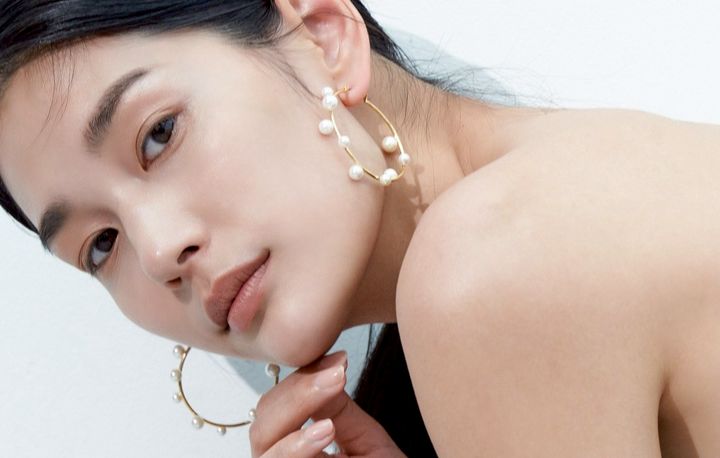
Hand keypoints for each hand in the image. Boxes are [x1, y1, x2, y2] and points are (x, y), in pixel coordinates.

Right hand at [248, 350, 406, 456]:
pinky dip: (296, 452)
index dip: (299, 381)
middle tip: (335, 377)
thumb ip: (338, 409)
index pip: (275, 409)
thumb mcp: (364, 441)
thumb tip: (327, 364)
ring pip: (264, 454)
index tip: (339, 360)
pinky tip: (323, 438)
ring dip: (293, 432)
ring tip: (328, 420)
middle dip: (295, 397)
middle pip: (261, 428)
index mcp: (292, 447)